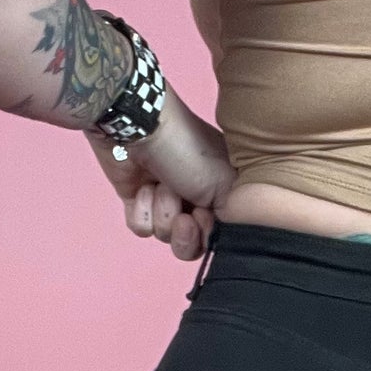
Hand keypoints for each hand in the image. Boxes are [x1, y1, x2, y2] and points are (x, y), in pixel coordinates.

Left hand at [85, 89, 237, 262]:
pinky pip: (141, 228)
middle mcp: (196, 198)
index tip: (202, 214)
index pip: (219, 235)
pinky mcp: (137, 200)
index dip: (208, 233)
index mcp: (221, 193)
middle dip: (184, 231)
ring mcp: (165, 200)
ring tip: (159, 184)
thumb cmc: (187, 151)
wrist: (139, 127)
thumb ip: (233, 220)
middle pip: (192, 243)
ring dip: (161, 211)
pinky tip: (142, 187)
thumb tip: (222, 236)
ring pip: (164, 236)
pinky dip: (140, 211)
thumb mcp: (225, 185)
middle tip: (182, 214)